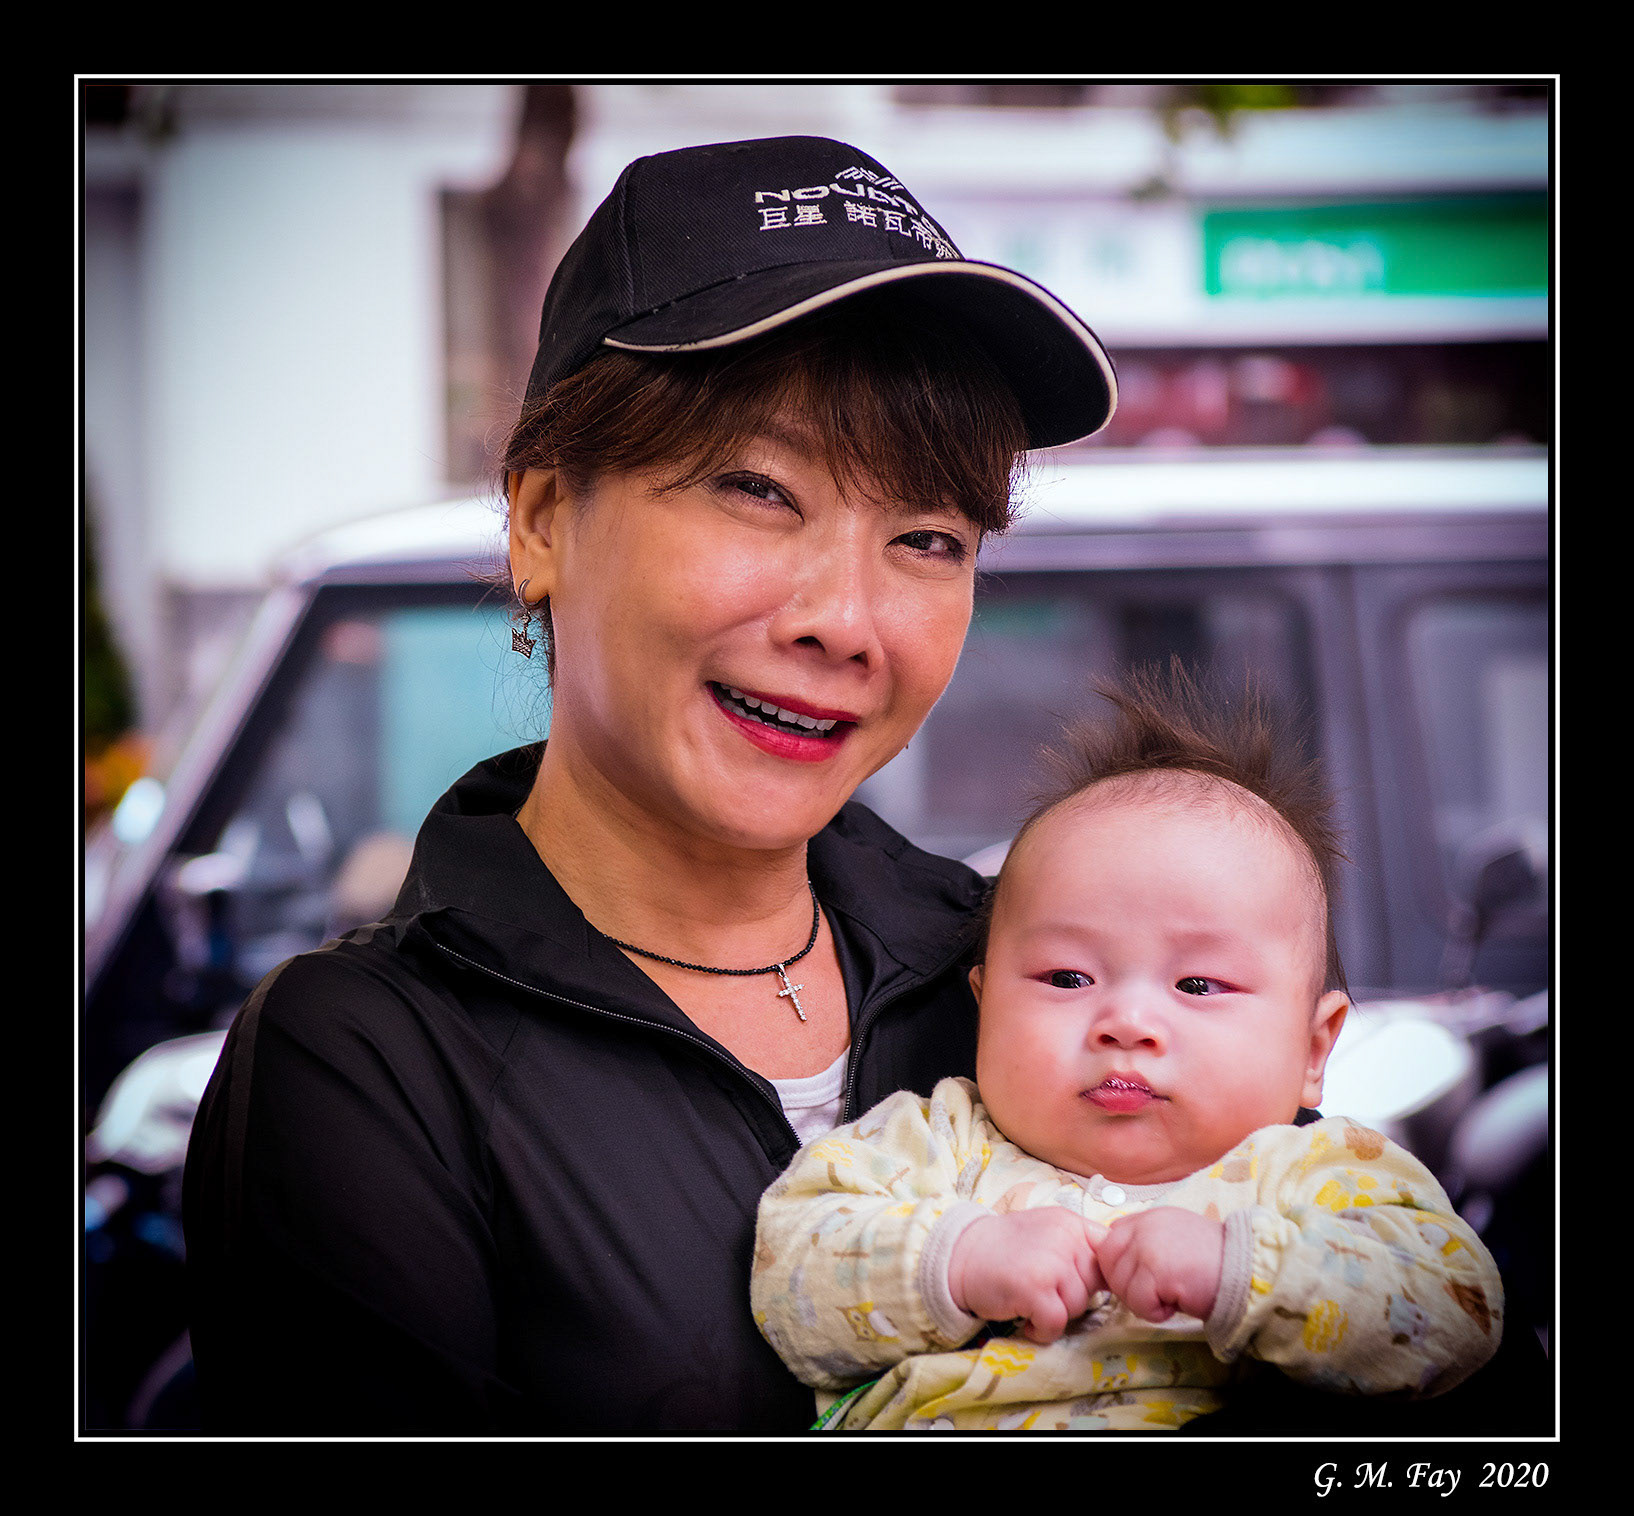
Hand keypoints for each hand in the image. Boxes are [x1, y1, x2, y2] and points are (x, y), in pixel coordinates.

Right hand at [948, 1208, 1107, 1344]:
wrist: (960, 1255)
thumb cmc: (1004, 1248)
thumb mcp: (1047, 1232)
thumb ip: (1078, 1245)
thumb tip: (1114, 1275)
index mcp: (1070, 1222)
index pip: (1108, 1251)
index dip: (1102, 1275)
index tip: (1082, 1284)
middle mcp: (1064, 1238)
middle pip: (1094, 1285)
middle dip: (1073, 1295)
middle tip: (1044, 1290)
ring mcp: (1050, 1263)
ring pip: (1078, 1306)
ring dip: (1056, 1313)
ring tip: (1031, 1302)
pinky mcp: (1034, 1289)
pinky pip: (1057, 1323)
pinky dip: (1043, 1330)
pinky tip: (1026, 1319)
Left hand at [1096, 1208, 1224, 1323]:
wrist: (1246, 1271)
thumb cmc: (1214, 1263)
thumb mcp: (1174, 1240)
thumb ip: (1145, 1243)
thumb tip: (1119, 1266)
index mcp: (1148, 1217)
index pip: (1110, 1239)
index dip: (1120, 1265)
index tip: (1142, 1280)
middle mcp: (1144, 1226)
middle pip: (1107, 1262)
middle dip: (1126, 1285)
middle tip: (1156, 1294)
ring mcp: (1147, 1245)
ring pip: (1120, 1285)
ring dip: (1142, 1301)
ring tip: (1170, 1297)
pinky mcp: (1155, 1269)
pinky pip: (1137, 1301)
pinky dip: (1154, 1312)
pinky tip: (1177, 1304)